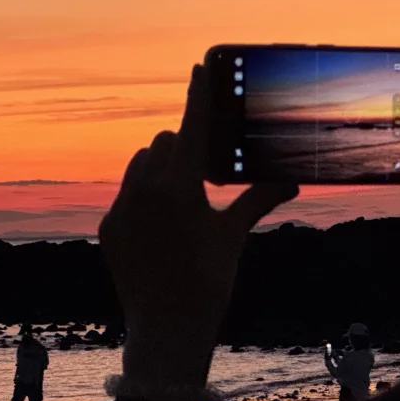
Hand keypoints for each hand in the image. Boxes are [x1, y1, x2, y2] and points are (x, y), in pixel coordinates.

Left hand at [98, 65, 297, 388]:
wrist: (166, 332)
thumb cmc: (208, 283)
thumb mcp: (234, 236)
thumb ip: (257, 199)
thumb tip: (291, 180)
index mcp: (178, 187)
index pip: (191, 128)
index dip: (198, 96)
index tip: (200, 68)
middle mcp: (143, 190)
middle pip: (164, 143)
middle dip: (183, 147)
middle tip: (205, 170)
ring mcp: (121, 209)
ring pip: (139, 164)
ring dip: (159, 167)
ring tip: (182, 194)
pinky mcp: (108, 228)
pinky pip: (125, 194)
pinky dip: (143, 196)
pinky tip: (161, 223)